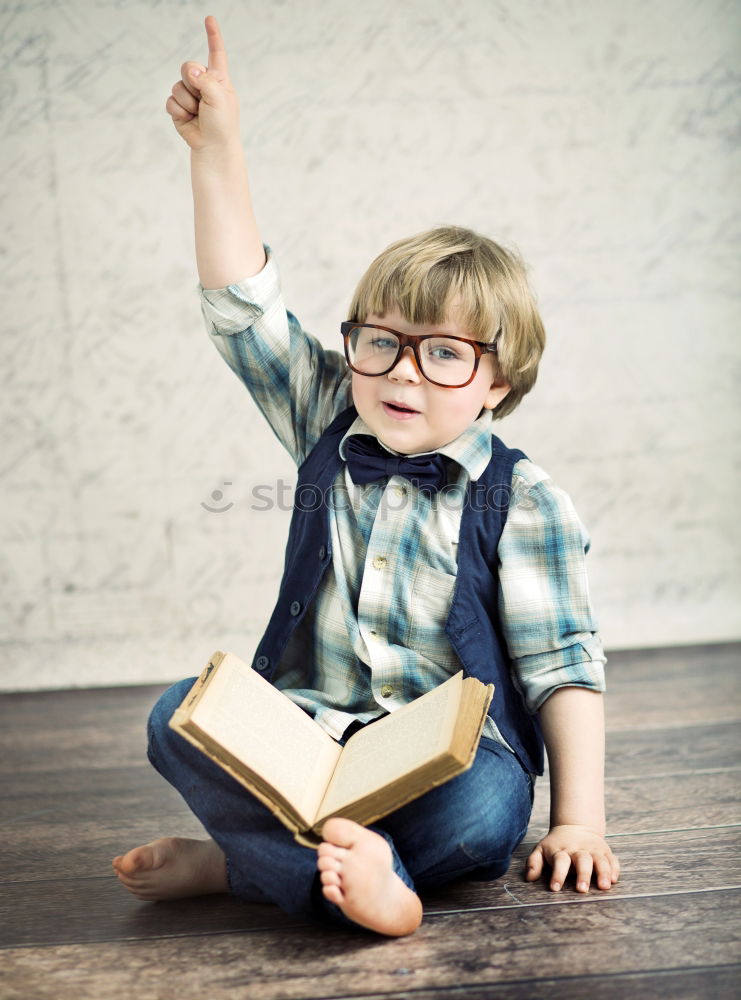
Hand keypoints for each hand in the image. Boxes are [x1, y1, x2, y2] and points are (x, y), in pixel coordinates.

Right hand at [165, 15, 238, 150]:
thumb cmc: (222, 125)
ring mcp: (191, 96)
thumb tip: (191, 71)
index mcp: (219, 79)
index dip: (213, 36)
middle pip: (187, 67)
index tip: (209, 19)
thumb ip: (206, 80)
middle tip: (202, 98)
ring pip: (177, 86)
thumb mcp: (219, 98)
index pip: (216, 53)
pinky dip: (179, 111)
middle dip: (191, 81)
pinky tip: (189, 120)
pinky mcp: (179, 108)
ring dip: (187, 102)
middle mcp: (204, 84)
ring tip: (198, 114)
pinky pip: (170, 101)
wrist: (213, 148)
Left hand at [525, 825, 619, 892]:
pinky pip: (613, 860)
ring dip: (603, 873)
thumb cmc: (555, 845)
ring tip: (604, 887)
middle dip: (583, 875)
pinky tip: (614, 880)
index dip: (557, 874)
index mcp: (562, 851)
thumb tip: (529, 878)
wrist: (575, 827)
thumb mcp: (541, 850)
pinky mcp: (606, 852)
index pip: (559, 861)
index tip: (554, 888)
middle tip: (581, 890)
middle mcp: (579, 850)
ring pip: (600, 860)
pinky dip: (614, 869)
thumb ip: (534, 863)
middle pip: (582, 860)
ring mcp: (594, 850)